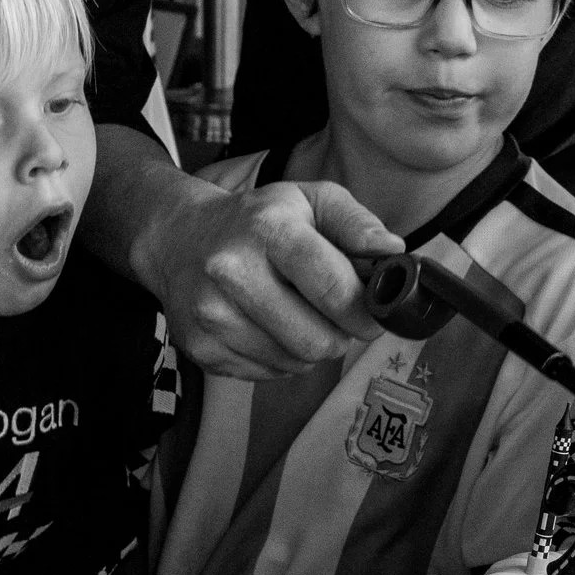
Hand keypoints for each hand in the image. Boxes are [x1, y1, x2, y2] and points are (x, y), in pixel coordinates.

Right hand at [141, 178, 404, 377]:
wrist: (179, 239)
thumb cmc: (259, 220)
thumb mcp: (310, 200)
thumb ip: (357, 223)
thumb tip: (394, 253)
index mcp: (268, 229)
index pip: (332, 288)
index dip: (366, 312)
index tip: (377, 316)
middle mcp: (232, 271)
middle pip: (317, 338)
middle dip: (342, 334)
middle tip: (340, 317)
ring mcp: (212, 314)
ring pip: (297, 362)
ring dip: (313, 346)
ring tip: (300, 314)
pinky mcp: (200, 348)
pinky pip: (269, 374)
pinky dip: (283, 358)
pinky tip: (270, 326)